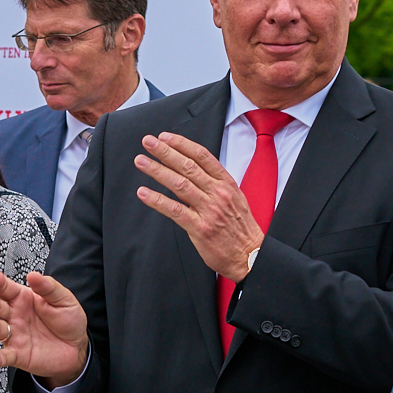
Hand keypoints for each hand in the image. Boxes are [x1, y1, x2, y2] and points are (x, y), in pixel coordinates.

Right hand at [0, 271, 89, 387]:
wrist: (76, 347)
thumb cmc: (68, 320)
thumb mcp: (63, 299)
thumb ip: (49, 287)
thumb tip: (33, 275)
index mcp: (23, 299)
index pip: (7, 289)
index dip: (0, 283)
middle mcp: (14, 316)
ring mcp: (14, 335)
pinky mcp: (18, 355)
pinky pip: (5, 357)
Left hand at [134, 133, 261, 281]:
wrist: (251, 255)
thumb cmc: (240, 227)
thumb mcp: (235, 197)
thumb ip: (216, 183)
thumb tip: (194, 168)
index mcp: (226, 183)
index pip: (202, 156)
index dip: (182, 144)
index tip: (165, 137)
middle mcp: (218, 193)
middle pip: (188, 166)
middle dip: (165, 152)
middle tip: (148, 142)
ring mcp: (209, 210)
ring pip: (179, 184)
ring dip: (157, 170)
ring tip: (141, 161)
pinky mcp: (199, 228)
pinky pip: (174, 210)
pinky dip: (157, 200)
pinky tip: (144, 193)